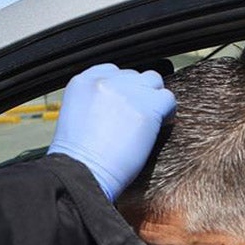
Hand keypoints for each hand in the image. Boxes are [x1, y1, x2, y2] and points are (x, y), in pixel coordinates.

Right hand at [48, 64, 175, 201]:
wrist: (82, 173)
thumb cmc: (78, 158)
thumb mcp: (76, 117)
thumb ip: (96, 102)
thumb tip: (119, 104)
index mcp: (83, 82)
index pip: (112, 71)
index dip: (122, 88)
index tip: (125, 104)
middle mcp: (105, 81)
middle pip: (134, 76)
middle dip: (137, 94)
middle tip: (137, 117)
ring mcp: (127, 92)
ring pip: (153, 82)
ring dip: (153, 99)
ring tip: (150, 120)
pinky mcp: (147, 107)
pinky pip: (168, 99)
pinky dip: (168, 112)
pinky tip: (161, 126)